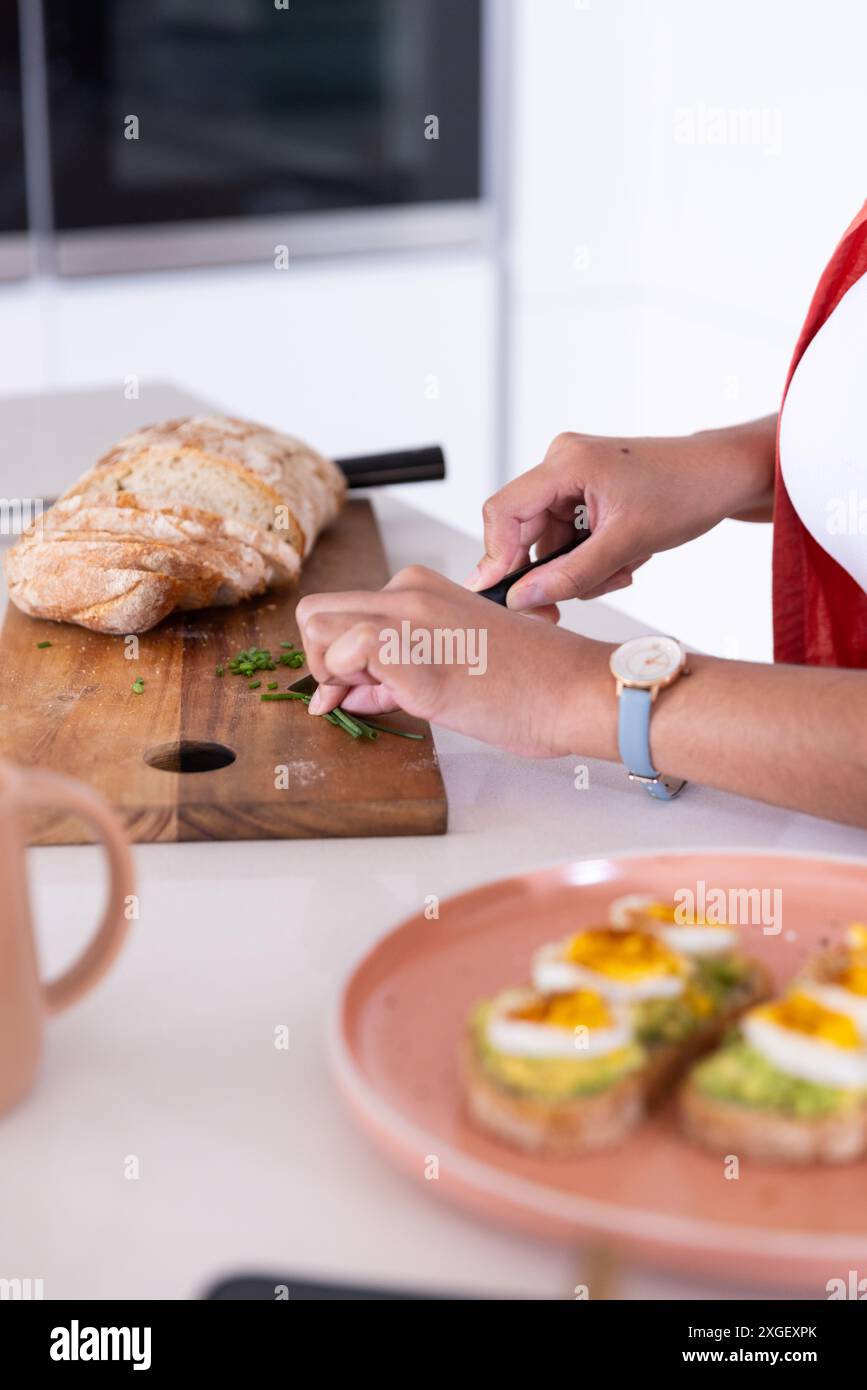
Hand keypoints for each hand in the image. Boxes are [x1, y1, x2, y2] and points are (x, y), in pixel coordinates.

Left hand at [295, 566, 615, 757]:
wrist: (572, 691)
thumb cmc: (530, 684)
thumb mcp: (453, 665)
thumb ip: (397, 671)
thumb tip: (352, 688)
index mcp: (421, 588)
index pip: (343, 611)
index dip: (333, 655)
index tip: (348, 688)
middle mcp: (409, 592)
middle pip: (316, 613)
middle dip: (319, 660)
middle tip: (348, 695)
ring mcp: (409, 618)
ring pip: (316, 626)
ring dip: (328, 672)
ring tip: (369, 699)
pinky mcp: (412, 651)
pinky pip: (344, 651)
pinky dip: (344, 682)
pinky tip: (380, 701)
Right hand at [467, 419, 776, 610]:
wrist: (724, 476)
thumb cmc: (688, 491)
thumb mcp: (628, 543)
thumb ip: (571, 575)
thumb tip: (523, 597)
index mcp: (566, 462)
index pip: (503, 511)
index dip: (496, 557)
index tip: (504, 595)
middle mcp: (562, 464)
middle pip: (525, 532)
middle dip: (554, 571)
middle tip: (568, 605)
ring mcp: (573, 478)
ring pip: (550, 544)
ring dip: (581, 569)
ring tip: (623, 568)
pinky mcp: (585, 493)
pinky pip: (569, 539)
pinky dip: (592, 558)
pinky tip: (624, 557)